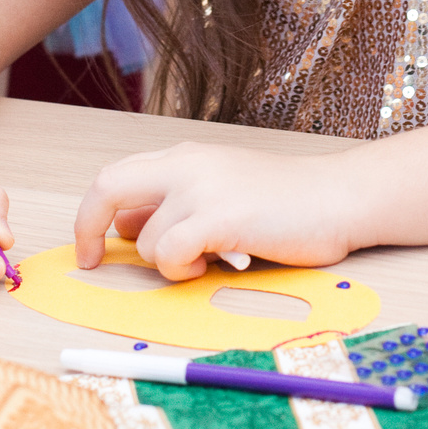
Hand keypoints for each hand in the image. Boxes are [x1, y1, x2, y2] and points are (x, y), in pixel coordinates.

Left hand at [74, 143, 363, 278]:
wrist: (339, 196)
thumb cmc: (286, 202)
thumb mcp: (220, 192)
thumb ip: (174, 204)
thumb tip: (126, 228)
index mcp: (184, 158)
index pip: (116, 176)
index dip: (93, 213)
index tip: (92, 245)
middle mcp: (187, 165)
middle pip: (108, 187)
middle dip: (88, 227)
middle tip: (93, 261)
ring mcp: (203, 188)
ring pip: (148, 241)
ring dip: (168, 265)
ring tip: (206, 262)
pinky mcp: (221, 216)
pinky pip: (172, 253)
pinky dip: (183, 270)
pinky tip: (210, 266)